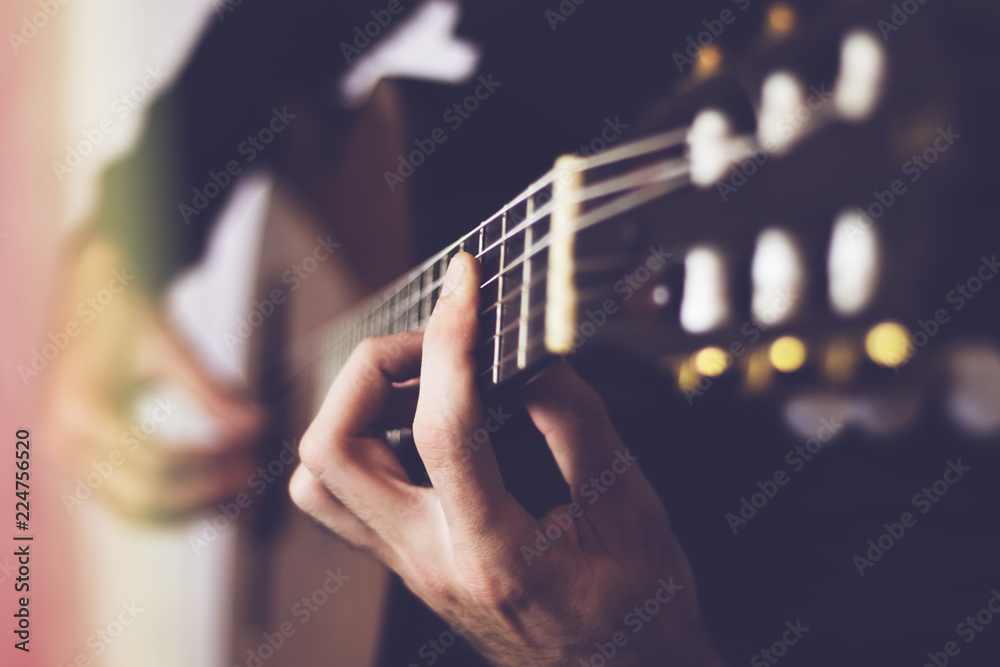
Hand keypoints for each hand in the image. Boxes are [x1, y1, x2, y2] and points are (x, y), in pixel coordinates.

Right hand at [44, 238, 263, 518]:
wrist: (92, 303)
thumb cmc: (133, 318)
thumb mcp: (171, 345)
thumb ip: (212, 388)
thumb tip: (258, 425)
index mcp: (85, 412)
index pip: (157, 462)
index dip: (211, 463)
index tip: (251, 451)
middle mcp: (67, 443)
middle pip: (145, 497)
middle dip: (204, 492)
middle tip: (251, 475)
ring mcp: (69, 460)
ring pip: (136, 511)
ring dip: (191, 508)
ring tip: (239, 488)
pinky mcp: (81, 465)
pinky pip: (127, 503)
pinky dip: (172, 505)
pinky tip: (213, 491)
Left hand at [290, 252, 722, 665]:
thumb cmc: (637, 614)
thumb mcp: (632, 510)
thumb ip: (578, 423)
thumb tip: (531, 359)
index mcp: (497, 553)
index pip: (444, 428)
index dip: (452, 339)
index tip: (467, 283)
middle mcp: (431, 562)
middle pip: (333, 451)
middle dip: (371, 370)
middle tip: (435, 340)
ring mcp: (409, 567)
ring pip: (320, 478)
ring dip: (353, 409)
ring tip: (421, 379)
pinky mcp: (408, 563)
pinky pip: (346, 494)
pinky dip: (365, 439)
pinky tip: (422, 422)